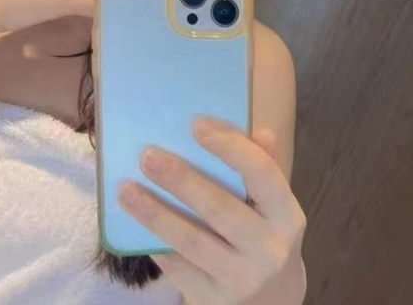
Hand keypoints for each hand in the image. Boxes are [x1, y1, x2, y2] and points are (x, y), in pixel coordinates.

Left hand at [118, 117, 306, 304]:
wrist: (270, 300)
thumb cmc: (263, 236)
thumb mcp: (272, 205)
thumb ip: (263, 167)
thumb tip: (260, 130)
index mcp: (287, 215)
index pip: (262, 173)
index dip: (230, 147)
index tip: (196, 125)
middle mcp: (270, 249)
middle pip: (219, 208)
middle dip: (180, 180)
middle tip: (147, 156)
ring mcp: (242, 278)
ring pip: (192, 241)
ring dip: (155, 213)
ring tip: (126, 189)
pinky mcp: (215, 299)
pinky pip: (179, 268)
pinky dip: (155, 243)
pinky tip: (134, 225)